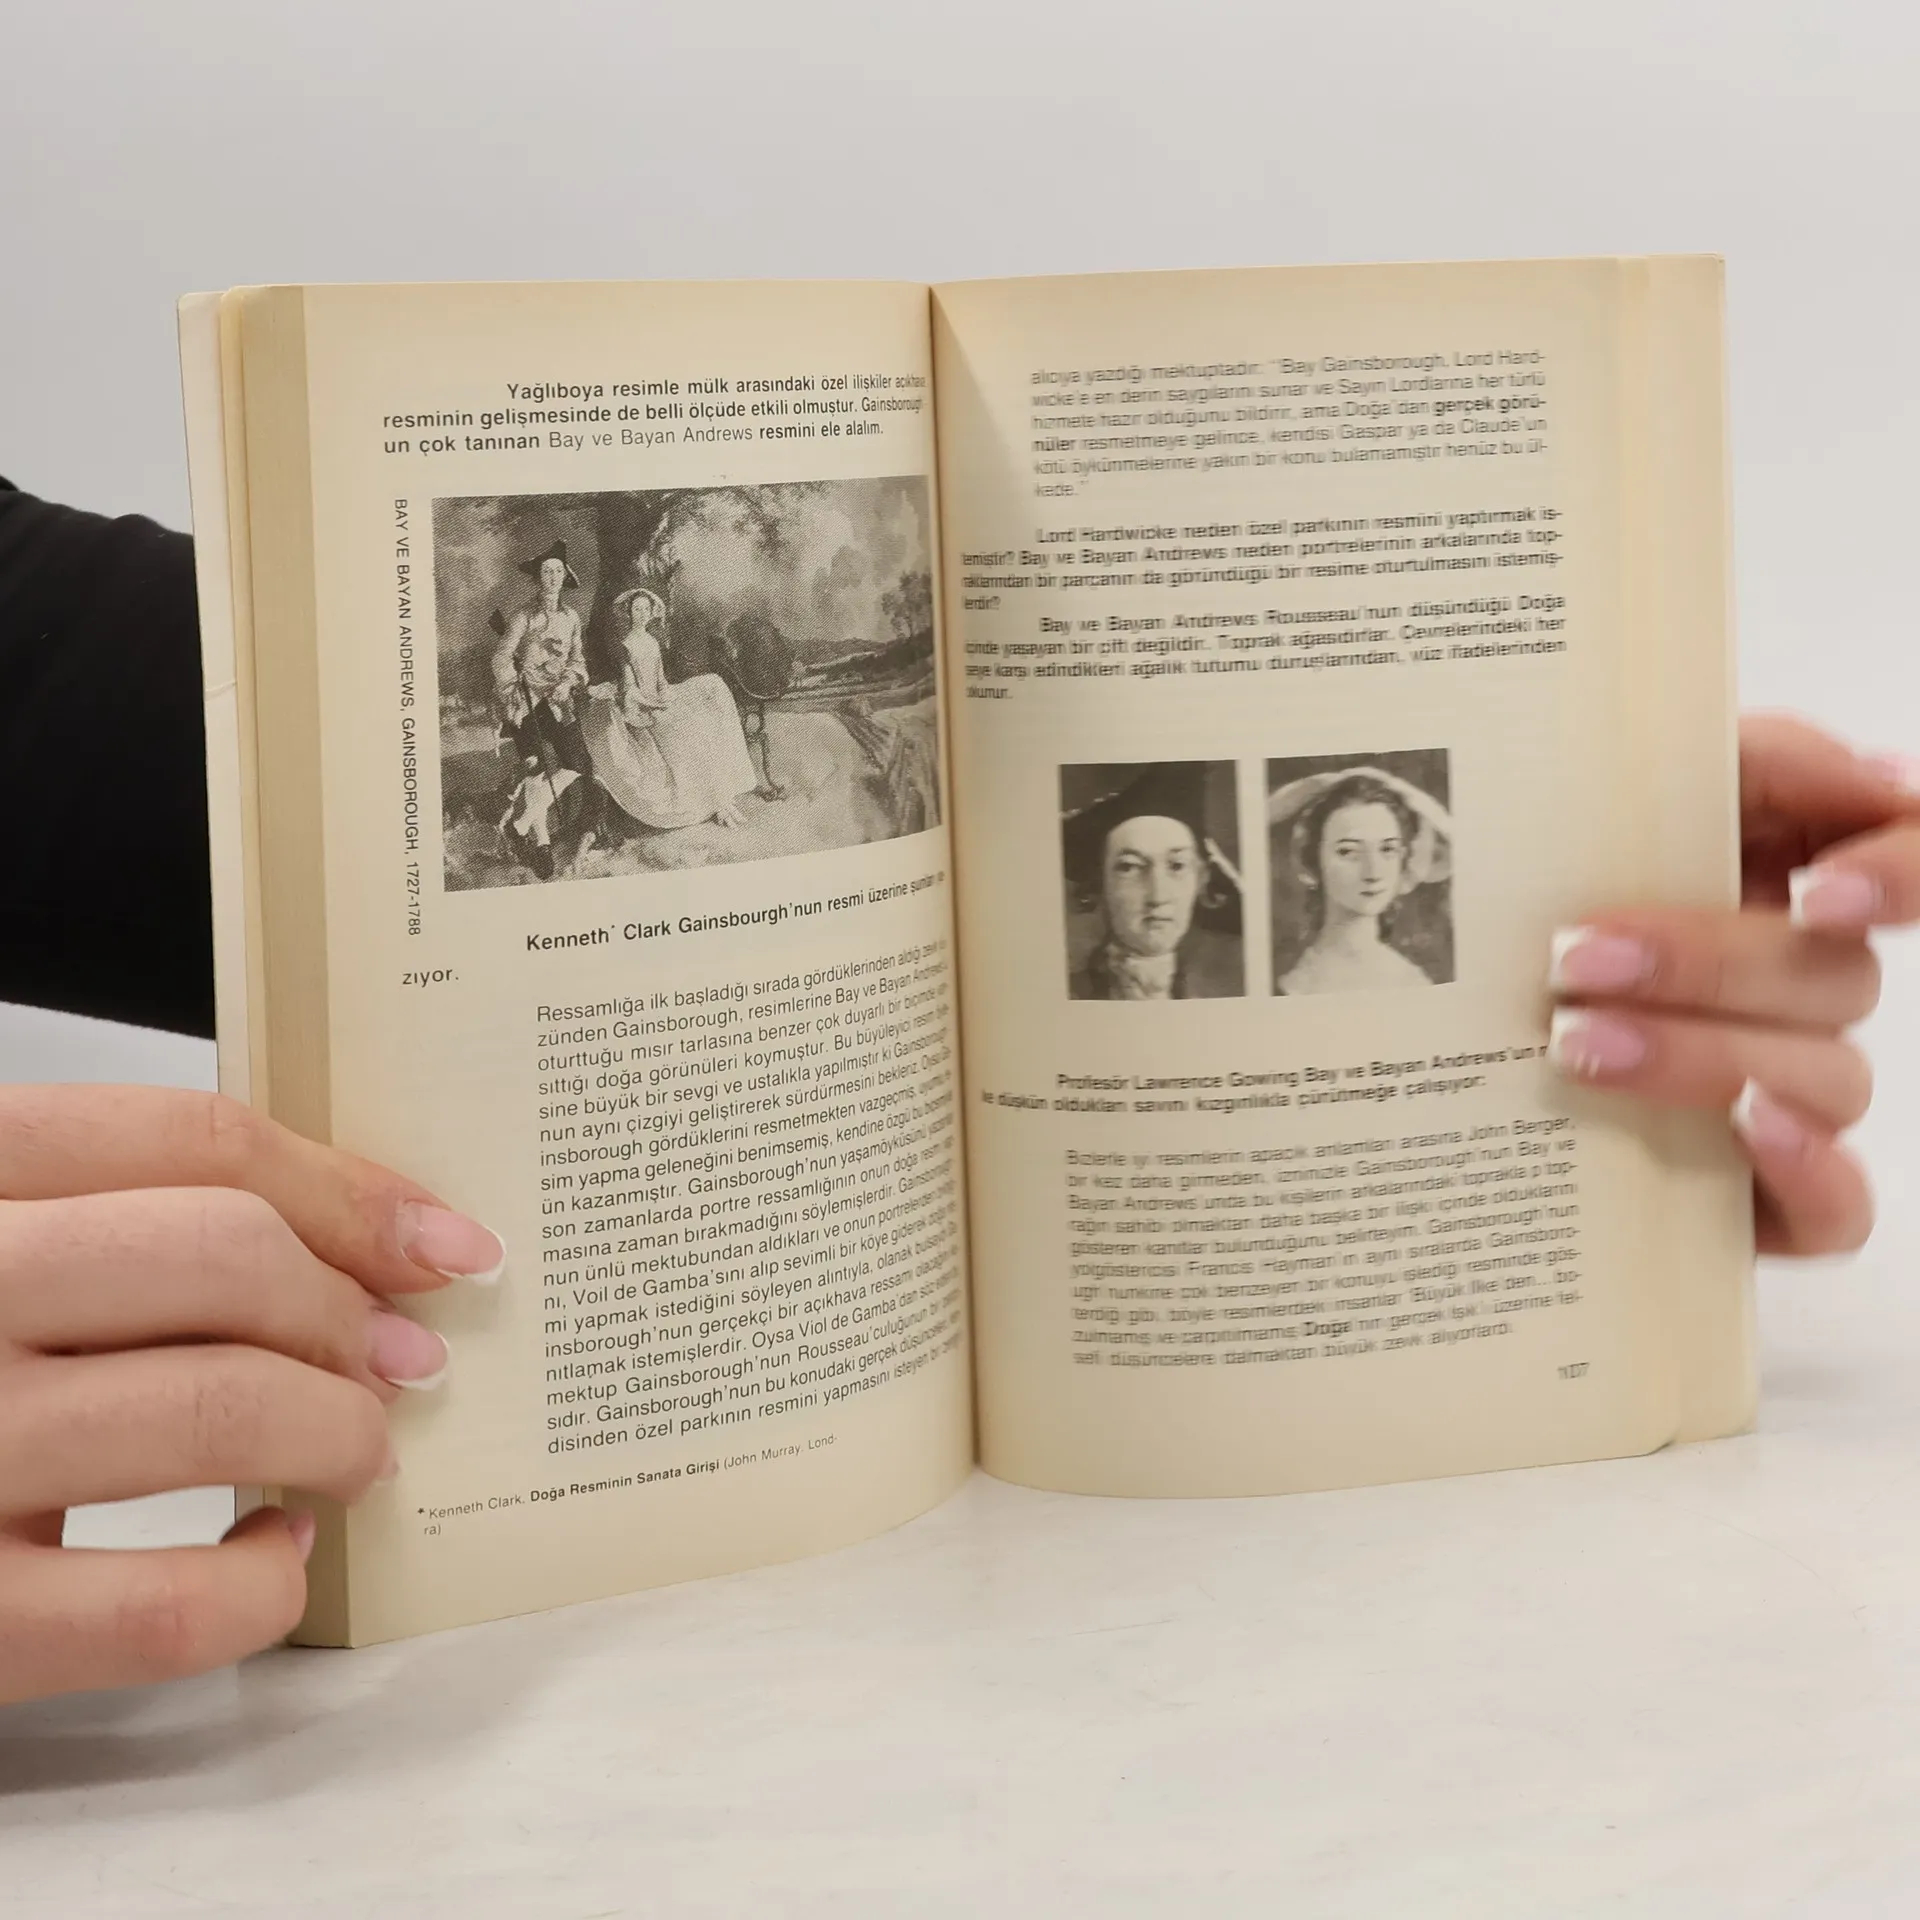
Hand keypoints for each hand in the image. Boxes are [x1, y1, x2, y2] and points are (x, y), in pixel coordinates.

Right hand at [0, 1087, 503, 1704]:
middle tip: (400, 1358)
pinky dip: (262, 1584)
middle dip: (347, 1310)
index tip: (437, 1241)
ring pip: (217, 1404)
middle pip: (221, 1254)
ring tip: (356, 1448)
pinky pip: (162, 1605)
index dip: (346, 1189)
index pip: (187, 1139)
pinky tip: (273, 1557)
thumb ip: (107, 1225)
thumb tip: (349, 1248)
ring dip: (336, 1428)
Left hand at [1547, 714, 1918, 1255]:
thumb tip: (1864, 775)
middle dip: (1708, 964)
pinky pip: (1835, 1208)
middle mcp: (1802, 992)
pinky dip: (1805, 1170)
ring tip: (1574, 1042)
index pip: (1910, 868)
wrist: (1413, 1052)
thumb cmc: (1521, 914)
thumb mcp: (1596, 809)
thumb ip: (1736, 765)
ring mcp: (1792, 1100)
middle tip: (1576, 958)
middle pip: (1839, 978)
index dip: (1902, 874)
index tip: (1823, 890)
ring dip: (1704, 1055)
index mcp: (1783, 888)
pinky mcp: (1764, 1203)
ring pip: (1825, 1079)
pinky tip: (1736, 1130)